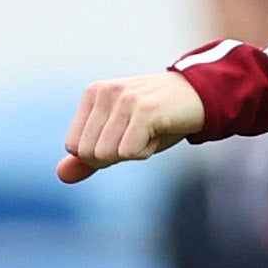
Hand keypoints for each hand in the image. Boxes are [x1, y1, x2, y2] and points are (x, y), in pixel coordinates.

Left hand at [57, 72, 204, 183]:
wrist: (205, 97)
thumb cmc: (162, 119)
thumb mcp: (122, 137)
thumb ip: (89, 156)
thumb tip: (61, 176)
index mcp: (94, 93)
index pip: (75, 147)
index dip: (105, 150)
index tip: (130, 131)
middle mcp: (105, 91)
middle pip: (88, 153)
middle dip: (118, 153)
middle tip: (144, 131)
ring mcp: (125, 98)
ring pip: (106, 155)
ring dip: (135, 152)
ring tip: (153, 129)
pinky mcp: (144, 109)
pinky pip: (129, 153)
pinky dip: (147, 151)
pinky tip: (162, 130)